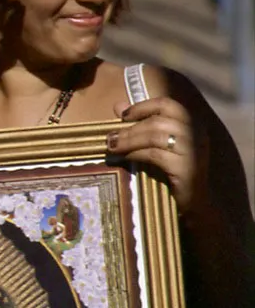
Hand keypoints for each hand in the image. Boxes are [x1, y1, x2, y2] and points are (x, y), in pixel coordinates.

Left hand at [106, 97, 208, 212]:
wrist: (194, 203)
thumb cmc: (173, 170)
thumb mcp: (156, 143)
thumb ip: (140, 123)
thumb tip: (118, 105)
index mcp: (192, 122)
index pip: (167, 104)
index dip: (142, 107)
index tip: (123, 115)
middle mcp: (196, 133)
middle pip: (157, 121)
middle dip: (130, 128)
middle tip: (110, 138)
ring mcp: (194, 150)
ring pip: (155, 136)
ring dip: (130, 140)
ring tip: (113, 147)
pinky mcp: (188, 168)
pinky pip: (156, 155)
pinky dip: (137, 154)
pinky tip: (126, 158)